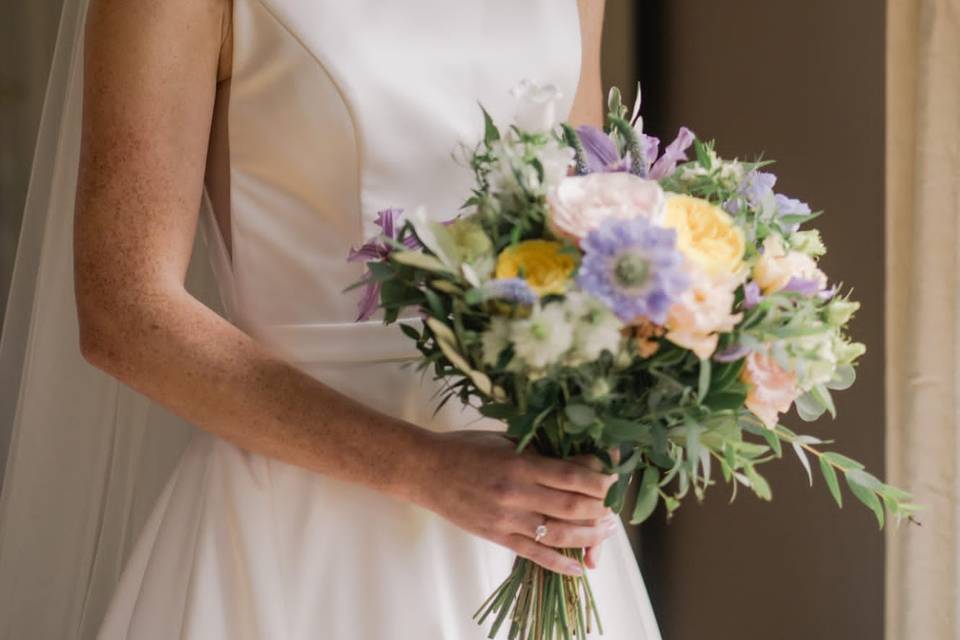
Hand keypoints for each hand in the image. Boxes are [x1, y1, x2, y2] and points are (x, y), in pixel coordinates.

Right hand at [411, 430, 619, 575]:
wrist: (425, 470)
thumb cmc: (464, 448)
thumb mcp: (504, 440)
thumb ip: (538, 451)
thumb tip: (577, 460)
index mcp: (520, 462)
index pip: (571, 475)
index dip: (599, 480)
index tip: (614, 478)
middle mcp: (516, 492)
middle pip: (572, 505)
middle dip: (600, 508)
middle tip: (614, 508)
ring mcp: (507, 518)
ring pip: (558, 533)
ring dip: (588, 536)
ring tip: (605, 533)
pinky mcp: (497, 536)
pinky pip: (534, 554)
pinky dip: (559, 563)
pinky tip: (578, 567)